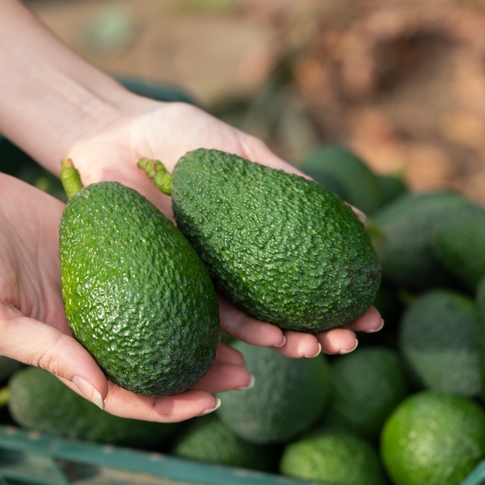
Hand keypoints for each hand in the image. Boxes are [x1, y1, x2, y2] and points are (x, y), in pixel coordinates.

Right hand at [0, 153, 248, 421]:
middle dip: (204, 369)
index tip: (212, 402)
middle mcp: (90, 320)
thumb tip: (99, 389)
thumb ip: (46, 352)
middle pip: (158, 354)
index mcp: (65, 348)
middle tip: (250, 370)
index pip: (125, 389)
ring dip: (209, 325)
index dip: (168, 403)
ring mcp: (100, 282)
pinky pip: (157, 259)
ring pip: (168, 310)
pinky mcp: (106, 241)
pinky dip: (190, 271)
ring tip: (255, 331)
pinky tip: (226, 273)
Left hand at [63, 99, 382, 357]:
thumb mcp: (246, 156)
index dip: (341, 304)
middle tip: (349, 343)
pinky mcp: (164, 286)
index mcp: (256, 241)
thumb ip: (293, 185)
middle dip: (320, 335)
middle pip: (283, 312)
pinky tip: (265, 345)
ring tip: (315, 350)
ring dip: (285, 344)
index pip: (306, 281)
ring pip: (248, 324)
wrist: (113, 134)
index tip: (371, 317)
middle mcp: (232, 268)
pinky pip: (202, 316)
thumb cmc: (181, 137)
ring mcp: (199, 280)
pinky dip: (236, 334)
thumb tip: (360, 219)